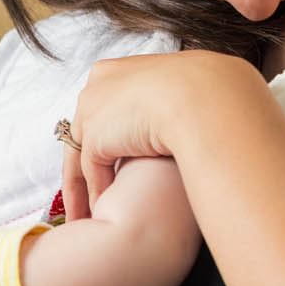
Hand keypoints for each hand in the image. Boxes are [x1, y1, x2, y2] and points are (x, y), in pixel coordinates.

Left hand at [60, 50, 263, 219]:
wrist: (203, 96)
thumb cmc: (204, 92)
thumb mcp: (176, 93)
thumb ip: (161, 106)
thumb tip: (171, 121)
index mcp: (114, 71)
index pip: (102, 108)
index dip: (106, 135)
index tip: (109, 157)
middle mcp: (96, 87)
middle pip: (84, 132)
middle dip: (85, 164)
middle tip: (86, 192)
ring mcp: (92, 111)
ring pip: (80, 155)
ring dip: (82, 187)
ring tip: (87, 214)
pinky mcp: (96, 136)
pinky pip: (91, 171)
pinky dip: (96, 192)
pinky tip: (102, 212)